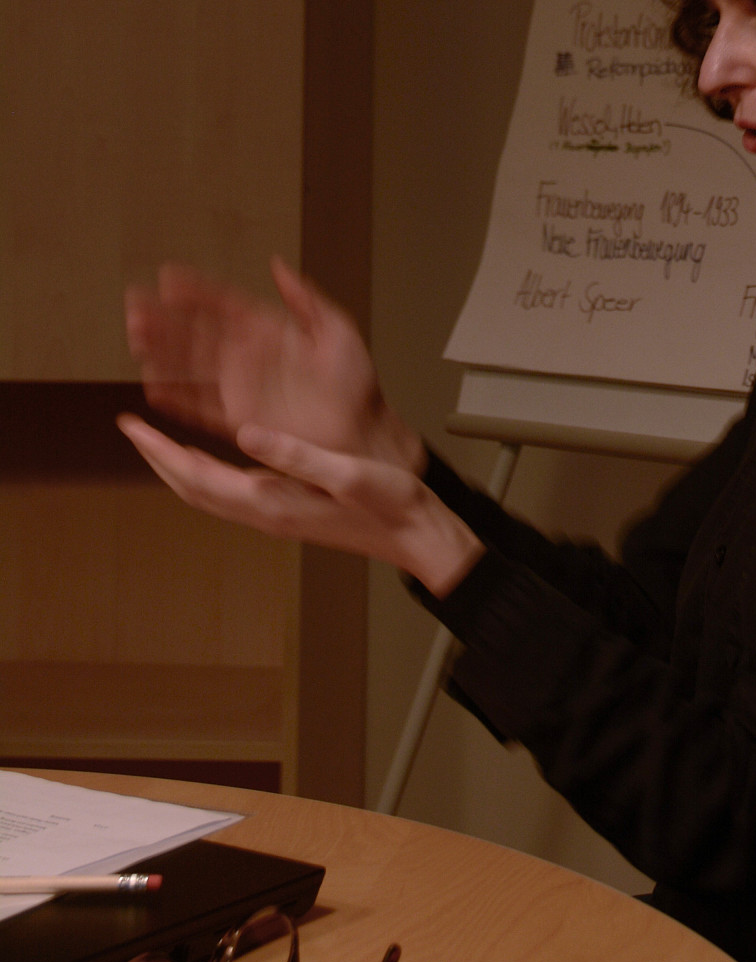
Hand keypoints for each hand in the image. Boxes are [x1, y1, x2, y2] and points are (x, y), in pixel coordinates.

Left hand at [116, 416, 483, 597]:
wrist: (416, 535)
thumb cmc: (390, 503)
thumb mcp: (346, 472)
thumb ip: (295, 455)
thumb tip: (245, 434)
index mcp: (273, 502)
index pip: (197, 477)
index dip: (160, 451)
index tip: (131, 426)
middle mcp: (266, 513)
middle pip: (192, 489)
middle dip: (158, 459)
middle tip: (132, 430)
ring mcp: (275, 516)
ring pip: (208, 494)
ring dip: (178, 468)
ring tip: (160, 442)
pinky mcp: (287, 512)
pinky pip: (229, 493)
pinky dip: (206, 474)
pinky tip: (212, 458)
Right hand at [125, 258, 423, 475]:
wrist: (362, 434)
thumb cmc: (357, 385)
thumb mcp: (336, 332)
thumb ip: (305, 299)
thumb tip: (277, 264)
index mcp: (269, 330)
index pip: (224, 303)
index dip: (196, 291)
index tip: (169, 276)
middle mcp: (247, 355)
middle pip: (197, 332)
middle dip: (165, 318)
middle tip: (134, 304)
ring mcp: (239, 386)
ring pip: (190, 365)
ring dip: (162, 351)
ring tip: (135, 336)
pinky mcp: (237, 418)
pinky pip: (199, 404)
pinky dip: (176, 396)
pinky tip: (152, 385)